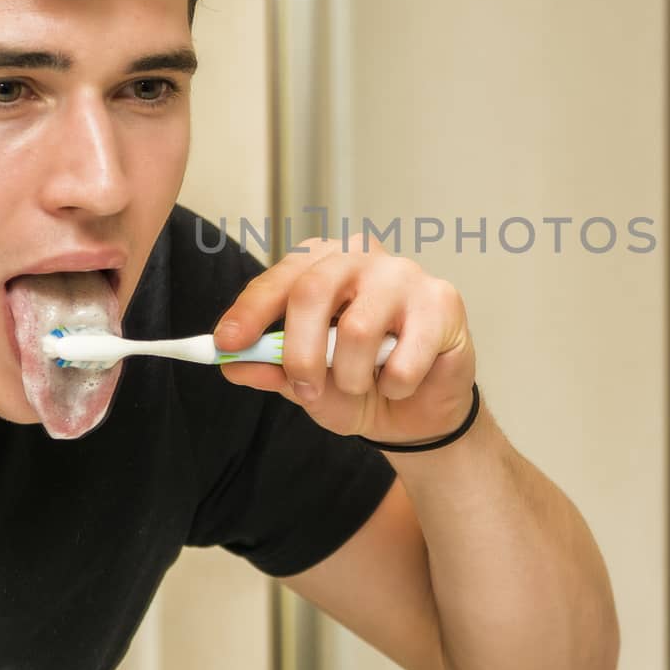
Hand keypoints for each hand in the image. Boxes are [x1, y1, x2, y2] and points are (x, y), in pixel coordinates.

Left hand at [213, 237, 476, 445]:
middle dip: (300, 354)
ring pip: (357, 329)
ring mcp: (404, 273)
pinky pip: (404, 356)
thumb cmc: (360, 384)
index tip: (227, 344)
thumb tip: (232, 363)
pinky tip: (402, 383)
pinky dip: (395, 386)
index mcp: (322, 264)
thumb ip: (271, 369)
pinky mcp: (442, 300)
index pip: (281, 278)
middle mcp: (361, 256)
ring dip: (351, 377)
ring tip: (363, 386)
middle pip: (312, 291)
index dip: (250, 311)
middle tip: (304, 390)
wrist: (418, 413)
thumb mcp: (306, 384)